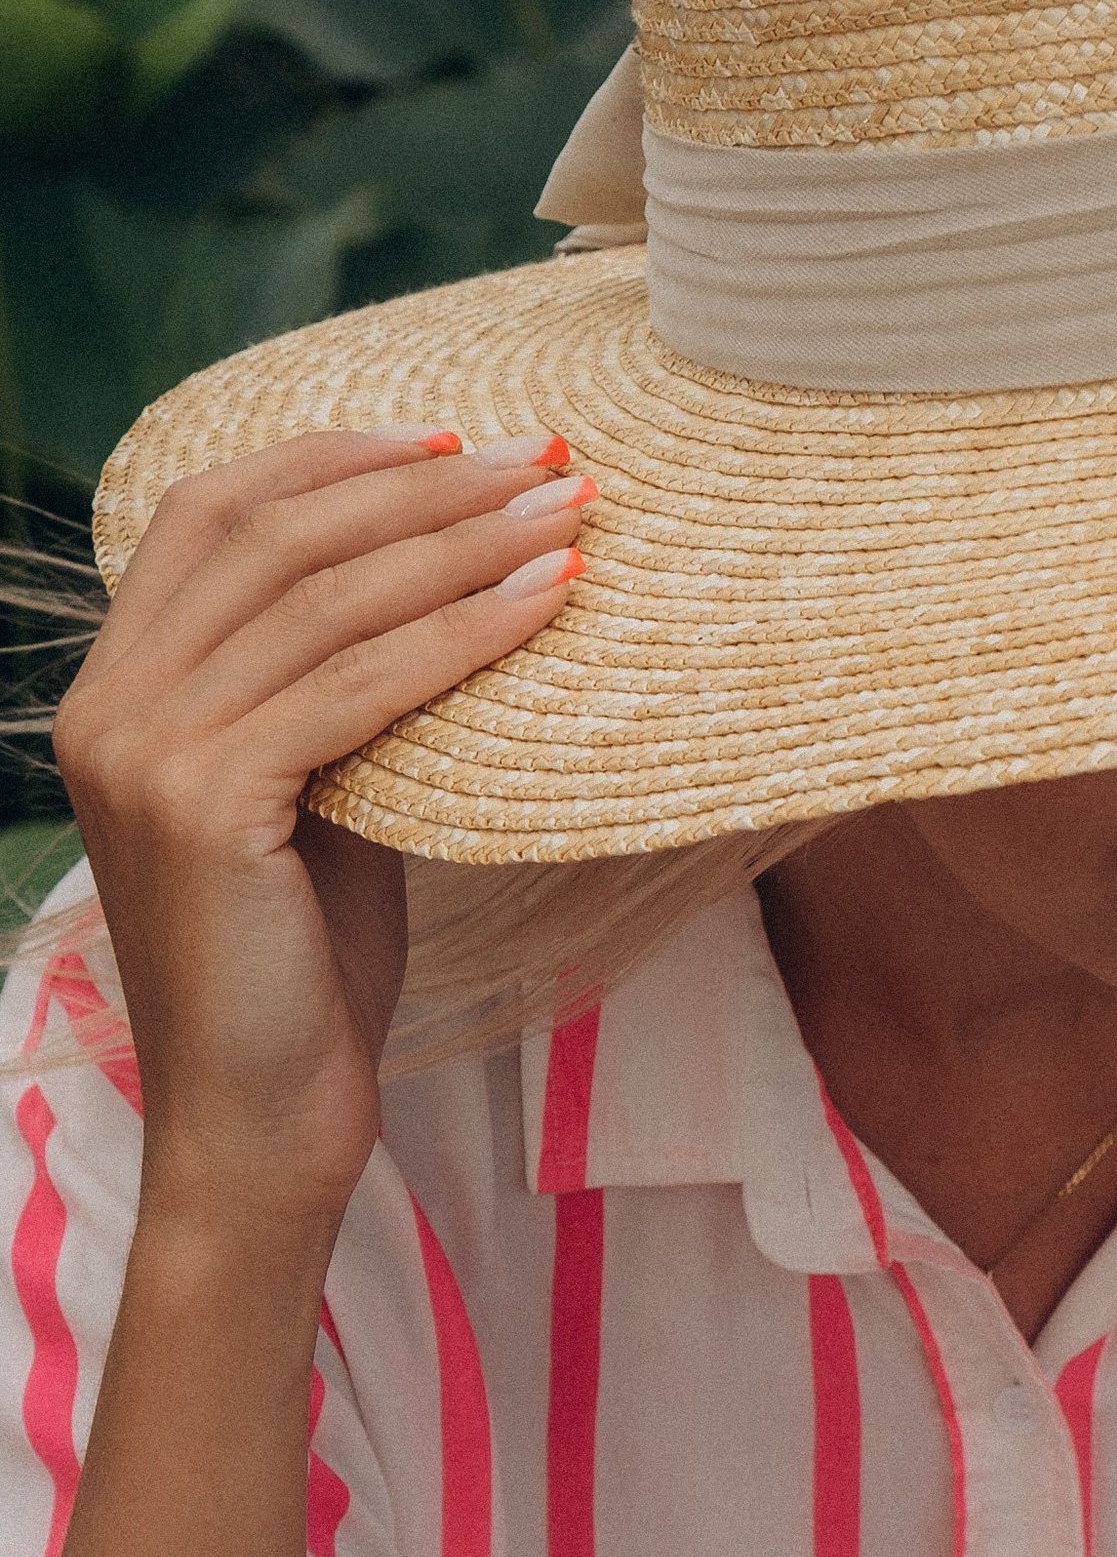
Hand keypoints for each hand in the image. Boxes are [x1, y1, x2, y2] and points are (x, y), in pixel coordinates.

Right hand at [54, 427, 589, 1226]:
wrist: (260, 1121)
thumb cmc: (306, 967)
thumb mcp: (317, 798)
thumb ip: (338, 692)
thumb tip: (455, 579)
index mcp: (116, 688)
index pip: (212, 511)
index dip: (334, 456)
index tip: (456, 435)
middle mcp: (108, 705)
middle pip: (274, 532)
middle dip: (421, 483)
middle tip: (546, 458)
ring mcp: (144, 752)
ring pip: (322, 597)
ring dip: (459, 541)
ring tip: (569, 514)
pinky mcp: (203, 804)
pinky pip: (357, 684)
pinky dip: (461, 632)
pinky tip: (545, 602)